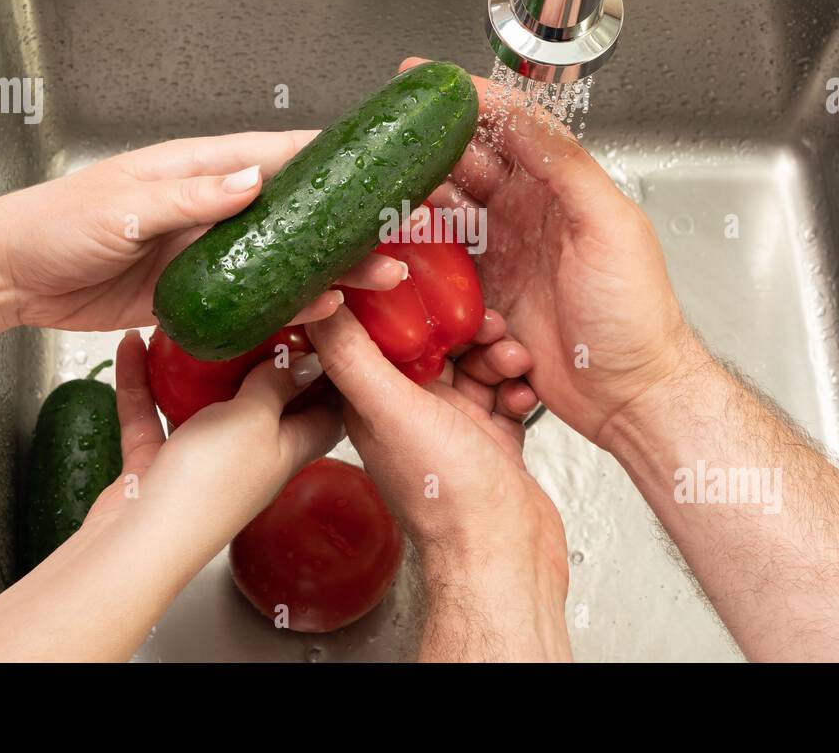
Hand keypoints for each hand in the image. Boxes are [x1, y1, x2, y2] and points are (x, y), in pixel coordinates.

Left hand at [0, 133, 407, 331]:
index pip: (279, 155)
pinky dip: (291, 306)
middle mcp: (213, 207)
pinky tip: (324, 312)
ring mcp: (211, 253)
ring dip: (332, 269)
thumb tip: (250, 181)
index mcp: (198, 168)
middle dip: (349, 224)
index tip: (381, 168)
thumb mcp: (122, 205)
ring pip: (287, 258)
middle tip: (398, 236)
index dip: (334, 160)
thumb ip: (189, 198)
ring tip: (379, 279)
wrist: (13, 277)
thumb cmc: (54, 224)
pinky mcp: (202, 293)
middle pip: (298, 212)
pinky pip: (257, 299)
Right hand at [84, 329, 340, 547]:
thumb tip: (307, 361)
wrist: (140, 542)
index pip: (324, 412)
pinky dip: (142, 382)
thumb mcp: (256, 419)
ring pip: (201, 405)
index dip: (330, 376)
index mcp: (288, 449)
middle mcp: (248, 456)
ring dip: (194, 368)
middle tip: (253, 316)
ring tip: (191, 325)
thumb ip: (276, 386)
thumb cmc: (209, 486)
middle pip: (263, 404)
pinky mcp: (156, 465)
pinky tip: (133, 345)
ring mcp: (201, 461)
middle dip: (259, 361)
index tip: (324, 333)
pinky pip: (151, 414)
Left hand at [307, 305, 570, 661]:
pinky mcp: (491, 441)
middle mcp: (409, 413)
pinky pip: (505, 394)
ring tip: (512, 361)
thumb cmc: (446, 496)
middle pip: (434, 345)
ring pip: (474, 365)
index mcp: (374, 404)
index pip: (379, 336)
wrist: (504, 553)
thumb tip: (315, 304)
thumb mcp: (390, 410)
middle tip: (487, 325)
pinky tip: (523, 393)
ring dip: (497, 354)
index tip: (427, 285)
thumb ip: (352, 356)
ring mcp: (453, 428)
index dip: (402, 307)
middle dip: (465, 327)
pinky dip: (518, 387)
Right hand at [404, 58, 692, 449]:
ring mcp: (506, 258)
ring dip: (419, 206)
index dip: (471, 102)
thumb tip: (524, 117)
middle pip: (468, 170)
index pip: (512, 129)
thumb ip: (566, 168)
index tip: (429, 84)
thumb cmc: (636, 313)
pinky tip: (400, 251)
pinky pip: (444, 270)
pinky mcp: (487, 300)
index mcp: (562, 191)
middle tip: (391, 147)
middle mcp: (530, 218)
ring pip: (449, 217)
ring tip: (387, 198)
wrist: (631, 393)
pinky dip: (422, 258)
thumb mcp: (609, 226)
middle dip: (430, 153)